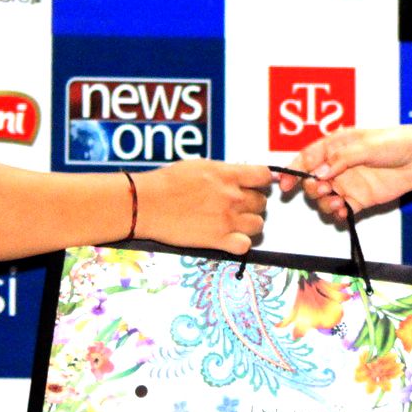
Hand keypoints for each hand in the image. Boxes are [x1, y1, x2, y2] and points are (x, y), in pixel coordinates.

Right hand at [135, 159, 270, 252]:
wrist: (147, 203)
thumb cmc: (168, 182)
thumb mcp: (200, 166)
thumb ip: (224, 172)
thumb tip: (238, 176)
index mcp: (228, 175)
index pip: (264, 176)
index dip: (261, 182)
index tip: (255, 185)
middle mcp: (232, 197)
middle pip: (262, 202)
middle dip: (253, 203)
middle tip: (238, 205)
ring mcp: (227, 219)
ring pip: (259, 224)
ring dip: (249, 223)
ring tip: (234, 222)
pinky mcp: (218, 240)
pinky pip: (245, 245)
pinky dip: (240, 243)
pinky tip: (228, 238)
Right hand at [286, 127, 411, 218]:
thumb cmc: (394, 143)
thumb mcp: (365, 146)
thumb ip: (341, 160)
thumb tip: (318, 174)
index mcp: (335, 147)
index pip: (306, 158)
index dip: (292, 171)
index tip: (284, 184)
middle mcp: (338, 167)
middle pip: (311, 181)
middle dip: (311, 188)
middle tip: (324, 189)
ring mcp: (348, 184)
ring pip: (323, 199)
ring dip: (323, 203)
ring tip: (336, 202)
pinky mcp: (360, 200)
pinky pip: (341, 211)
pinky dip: (337, 214)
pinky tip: (342, 211)